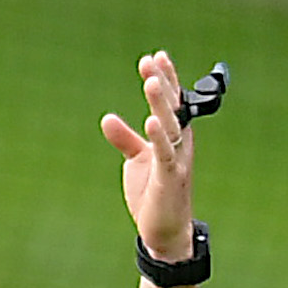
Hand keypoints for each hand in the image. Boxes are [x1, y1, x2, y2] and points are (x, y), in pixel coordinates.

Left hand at [101, 50, 195, 262]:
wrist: (164, 231)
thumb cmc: (153, 194)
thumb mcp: (136, 161)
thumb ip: (124, 139)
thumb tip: (107, 117)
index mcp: (173, 136)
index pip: (172, 102)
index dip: (165, 79)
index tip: (155, 56)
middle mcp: (180, 143)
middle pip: (172, 107)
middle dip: (161, 83)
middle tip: (150, 60)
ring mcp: (176, 159)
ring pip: (170, 125)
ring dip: (160, 103)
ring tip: (150, 81)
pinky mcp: (168, 178)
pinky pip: (165, 154)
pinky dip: (158, 138)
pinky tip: (152, 122)